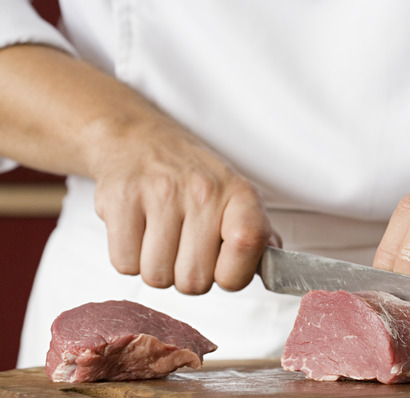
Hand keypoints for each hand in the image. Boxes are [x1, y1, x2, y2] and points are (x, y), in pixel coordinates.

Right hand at [0, 45, 276, 294]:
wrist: (137, 140)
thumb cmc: (192, 178)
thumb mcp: (236, 197)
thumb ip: (258, 235)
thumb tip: (277, 268)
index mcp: (240, 193)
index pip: (248, 245)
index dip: (233, 275)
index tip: (224, 269)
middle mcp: (203, 190)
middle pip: (194, 280)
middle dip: (187, 277)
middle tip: (185, 250)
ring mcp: (159, 193)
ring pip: (157, 276)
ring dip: (157, 269)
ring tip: (161, 239)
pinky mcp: (120, 199)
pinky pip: (124, 264)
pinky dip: (129, 259)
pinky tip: (138, 233)